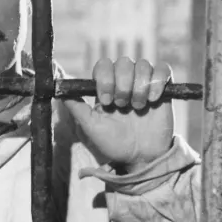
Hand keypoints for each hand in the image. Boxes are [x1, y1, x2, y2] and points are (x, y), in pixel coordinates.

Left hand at [62, 57, 174, 174]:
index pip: (104, 65)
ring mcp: (144, 84)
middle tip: (122, 106)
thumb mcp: (90, 126)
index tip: (106, 101)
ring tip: (137, 107)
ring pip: (143, 64)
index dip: (105, 78)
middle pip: (123, 62)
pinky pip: (164, 70)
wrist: (141, 158)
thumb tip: (57, 87)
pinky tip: (152, 100)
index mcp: (106, 87)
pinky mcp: (163, 90)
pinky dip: (158, 81)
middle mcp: (125, 82)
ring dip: (139, 85)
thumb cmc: (113, 143)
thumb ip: (75, 106)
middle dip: (122, 84)